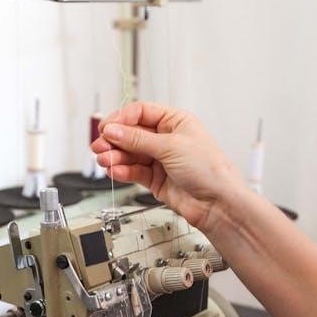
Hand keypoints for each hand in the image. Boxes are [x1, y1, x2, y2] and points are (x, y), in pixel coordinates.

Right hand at [92, 101, 244, 231]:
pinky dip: (122, 171)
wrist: (217, 203)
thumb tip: (114, 131)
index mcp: (175, 121)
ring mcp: (160, 159)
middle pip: (131, 134)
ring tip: (105, 161)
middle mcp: (166, 139)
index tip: (106, 128)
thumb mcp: (170, 146)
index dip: (122, 119)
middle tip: (100, 146)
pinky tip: (115, 171)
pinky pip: (133, 171)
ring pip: (130, 154)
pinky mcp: (155, 179)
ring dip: (115, 157)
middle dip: (114, 140)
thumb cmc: (209, 169)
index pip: (141, 113)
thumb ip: (138, 139)